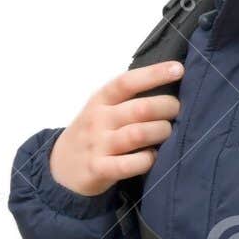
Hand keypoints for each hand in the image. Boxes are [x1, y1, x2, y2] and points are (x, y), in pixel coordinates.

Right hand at [48, 61, 184, 195]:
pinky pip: (129, 164)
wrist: (60, 167)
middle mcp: (99, 119)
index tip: (178, 69)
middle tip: (178, 111)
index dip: (154, 74)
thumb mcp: (102, 109)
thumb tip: (170, 84)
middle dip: (167, 107)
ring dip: (160, 131)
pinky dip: (147, 160)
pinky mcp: (99, 169)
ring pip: (137, 134)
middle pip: (140, 109)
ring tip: (167, 132)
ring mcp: (98, 145)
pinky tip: (152, 157)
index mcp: (101, 100)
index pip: (127, 81)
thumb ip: (128, 99)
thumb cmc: (94, 132)